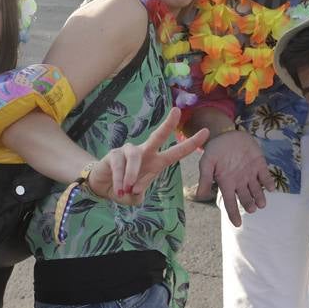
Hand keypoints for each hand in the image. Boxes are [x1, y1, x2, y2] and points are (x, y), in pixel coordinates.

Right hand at [88, 108, 209, 205]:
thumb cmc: (124, 188)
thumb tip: (136, 190)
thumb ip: (138, 195)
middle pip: (158, 136)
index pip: (176, 152)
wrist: (102, 186)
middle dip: (168, 124)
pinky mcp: (114, 154)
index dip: (190, 144)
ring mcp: (129, 151)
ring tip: (128, 188)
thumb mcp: (134, 196)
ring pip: (135, 158)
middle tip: (177, 111)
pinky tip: (119, 189)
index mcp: (156, 162)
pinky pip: (119, 166)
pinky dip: (120, 180)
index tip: (206, 132)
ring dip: (132, 175)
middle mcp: (144, 152)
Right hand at [196, 129, 272, 226]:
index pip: (230, 202)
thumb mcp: (206, 163)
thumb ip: (205, 179)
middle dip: (249, 204)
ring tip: (261, 203)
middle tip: (252, 208)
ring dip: (260, 197)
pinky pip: (265, 176)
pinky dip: (269, 183)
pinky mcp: (259, 164)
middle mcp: (239, 182)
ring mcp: (250, 174)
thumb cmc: (215, 149)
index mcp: (227, 183)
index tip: (237, 224)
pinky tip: (271, 188)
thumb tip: (200, 196)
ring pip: (257, 190)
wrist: (226, 134)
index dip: (233, 214)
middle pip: (246, 198)